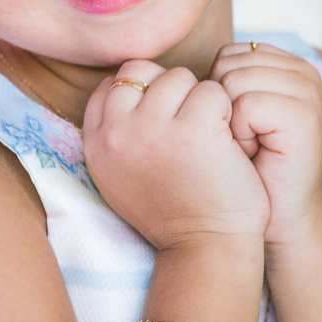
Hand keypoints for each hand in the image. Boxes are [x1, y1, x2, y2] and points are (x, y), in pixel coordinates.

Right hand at [83, 60, 269, 251]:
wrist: (204, 250)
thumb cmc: (171, 211)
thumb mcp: (119, 174)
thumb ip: (113, 130)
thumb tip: (123, 82)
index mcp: (95, 142)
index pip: (114, 82)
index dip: (144, 93)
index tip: (164, 123)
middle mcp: (117, 132)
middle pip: (145, 71)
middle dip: (171, 92)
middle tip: (188, 131)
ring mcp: (153, 128)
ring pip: (181, 77)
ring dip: (200, 101)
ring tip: (207, 139)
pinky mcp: (194, 129)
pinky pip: (213, 92)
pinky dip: (226, 112)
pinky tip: (225, 143)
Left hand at [208, 43, 321, 249]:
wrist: (278, 219)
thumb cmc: (243, 171)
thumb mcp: (229, 114)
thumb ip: (217, 79)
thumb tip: (158, 65)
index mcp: (287, 64)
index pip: (227, 54)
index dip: (215, 94)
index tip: (235, 127)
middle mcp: (303, 70)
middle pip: (228, 64)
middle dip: (219, 106)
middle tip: (240, 142)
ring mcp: (308, 90)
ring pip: (233, 81)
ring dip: (228, 122)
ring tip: (245, 148)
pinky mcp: (304, 113)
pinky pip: (246, 105)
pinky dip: (240, 135)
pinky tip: (252, 155)